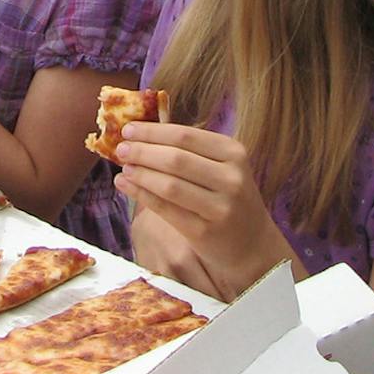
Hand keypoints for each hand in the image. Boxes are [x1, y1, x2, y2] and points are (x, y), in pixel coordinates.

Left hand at [112, 122, 288, 299]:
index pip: (185, 136)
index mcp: (233, 153)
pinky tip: (126, 186)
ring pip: (170, 184)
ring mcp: (220, 206)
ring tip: (123, 168)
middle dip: (142, 151)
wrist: (252, 244)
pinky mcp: (205, 231)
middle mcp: (231, 177)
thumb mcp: (220, 168)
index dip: (152, 131)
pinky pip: (166, 209)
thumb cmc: (227, 199)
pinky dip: (141, 195)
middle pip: (176, 158)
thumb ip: (188, 151)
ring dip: (140, 174)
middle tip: (120, 148)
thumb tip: (140, 134)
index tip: (128, 129)